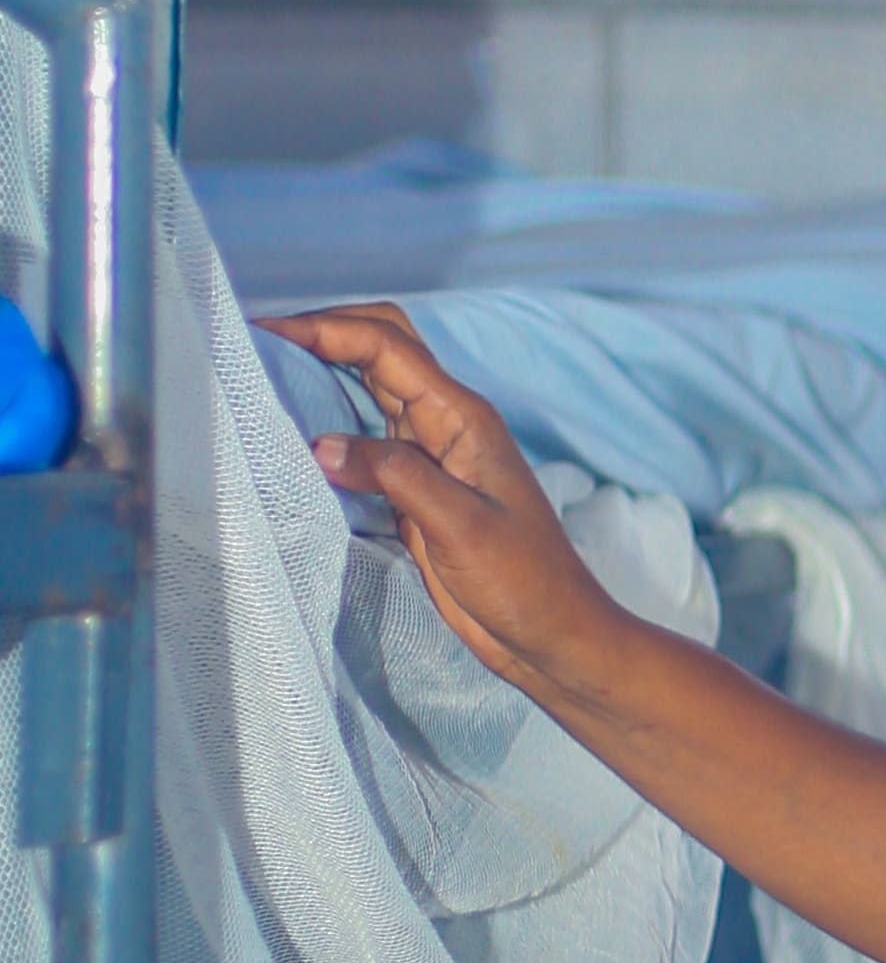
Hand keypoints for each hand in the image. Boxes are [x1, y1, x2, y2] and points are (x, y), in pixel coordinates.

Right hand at [261, 299, 631, 701]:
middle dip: (324, 334)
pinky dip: (330, 428)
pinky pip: (366, 442)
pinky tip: (293, 437)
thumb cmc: (522, 579)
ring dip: (322, 376)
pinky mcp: (415, 491)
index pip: (387, 345)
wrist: (550, 634)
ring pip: (369, 392)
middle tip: (259, 344)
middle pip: (379, 350)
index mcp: (461, 416)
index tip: (265, 331)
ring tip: (261, 377)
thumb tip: (321, 444)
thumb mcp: (459, 523)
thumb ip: (394, 475)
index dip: (326, 328)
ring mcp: (429, 456)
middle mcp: (444, 424)